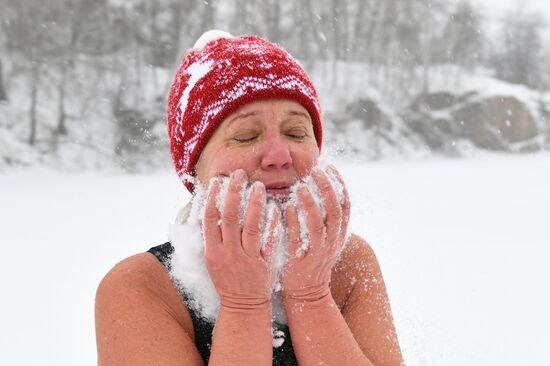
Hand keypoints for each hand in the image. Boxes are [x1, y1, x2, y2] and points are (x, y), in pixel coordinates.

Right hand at [203, 169, 280, 309]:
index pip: (210, 218)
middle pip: (230, 217)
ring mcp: (248, 259)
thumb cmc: (228, 279)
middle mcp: (228, 253)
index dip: (213, 197)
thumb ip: (211, 236)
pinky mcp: (265, 265)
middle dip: (233, 192)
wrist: (243, 306)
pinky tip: (275, 207)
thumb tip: (206, 208)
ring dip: (254, 203)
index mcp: (213, 251)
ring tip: (258, 185)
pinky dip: (271, 223)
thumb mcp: (213, 259)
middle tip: (240, 173)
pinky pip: (269, 241)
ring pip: (251, 226)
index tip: (218, 179)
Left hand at [281, 166, 349, 302]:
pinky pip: (299, 239)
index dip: (339, 183)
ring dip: (311, 204)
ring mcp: (317, 252)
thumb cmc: (312, 258)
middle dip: (327, 188)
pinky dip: (295, 222)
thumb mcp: (325, 237)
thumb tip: (322, 187)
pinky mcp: (301, 261)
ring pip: (318, 225)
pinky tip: (287, 208)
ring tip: (301, 186)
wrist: (306, 292)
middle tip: (315, 170)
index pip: (345, 204)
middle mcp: (332, 242)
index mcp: (339, 233)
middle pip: (335, 211)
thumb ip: (324, 215)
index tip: (329, 165)